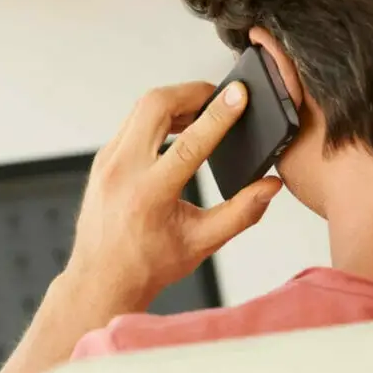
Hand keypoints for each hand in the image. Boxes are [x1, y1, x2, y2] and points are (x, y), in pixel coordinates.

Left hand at [63, 80, 282, 309]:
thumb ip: (241, 213)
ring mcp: (107, 163)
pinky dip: (156, 118)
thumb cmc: (148, 265)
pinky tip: (177, 129)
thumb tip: (270, 186)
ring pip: (140, 109)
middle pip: (155, 105)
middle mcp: (122, 172)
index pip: (191, 142)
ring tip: (202, 112)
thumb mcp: (202, 243)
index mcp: (149, 194)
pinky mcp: (102, 160)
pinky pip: (131, 124)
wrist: (102, 279)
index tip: (239, 95)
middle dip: (192, 92)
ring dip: (174, 102)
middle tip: (219, 98)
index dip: (219, 115)